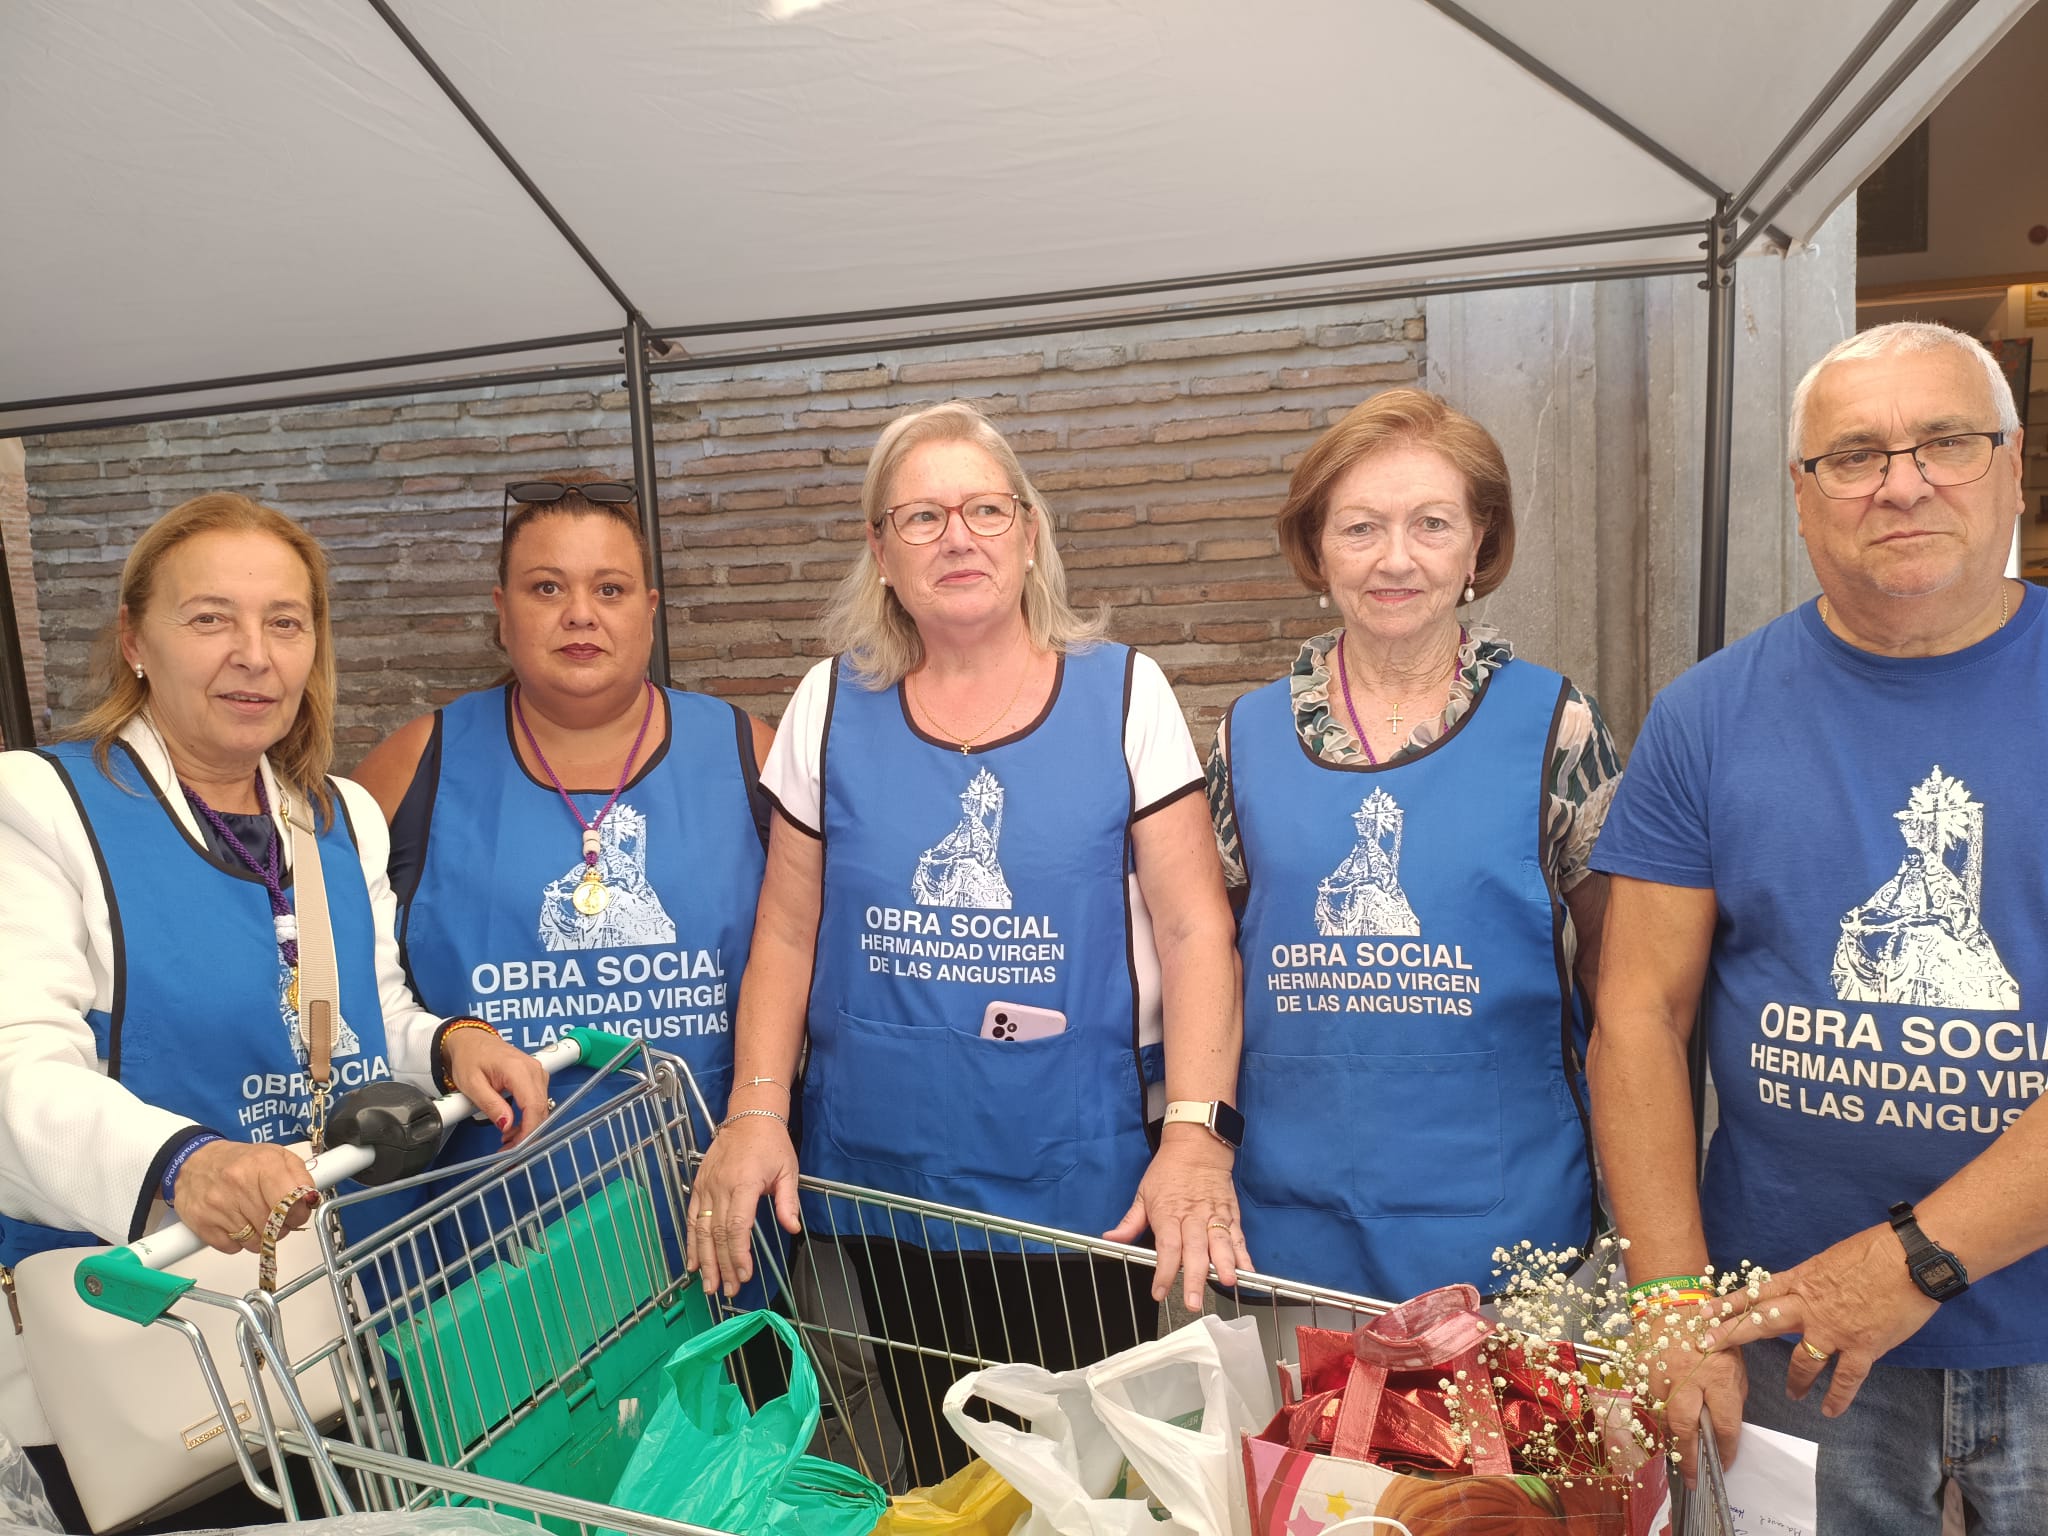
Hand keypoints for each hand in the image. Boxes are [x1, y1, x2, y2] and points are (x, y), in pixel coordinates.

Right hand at [173, 1140, 319, 1252]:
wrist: (195, 1161)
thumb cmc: (240, 1161)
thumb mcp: (277, 1156)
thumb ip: (300, 1177)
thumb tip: (310, 1201)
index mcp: (262, 1164)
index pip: (292, 1203)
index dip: (299, 1213)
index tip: (297, 1212)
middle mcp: (238, 1184)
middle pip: (274, 1226)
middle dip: (280, 1227)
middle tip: (275, 1216)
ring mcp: (218, 1205)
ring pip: (255, 1242)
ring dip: (260, 1236)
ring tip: (253, 1218)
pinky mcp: (202, 1223)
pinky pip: (232, 1248)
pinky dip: (238, 1241)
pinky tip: (235, 1223)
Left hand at [444, 1028, 550, 1147]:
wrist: (471, 1041)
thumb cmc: (469, 1058)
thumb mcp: (472, 1084)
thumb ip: (490, 1104)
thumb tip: (506, 1124)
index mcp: (518, 1069)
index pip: (533, 1105)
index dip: (528, 1130)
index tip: (516, 1147)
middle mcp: (534, 1070)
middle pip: (540, 1110)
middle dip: (527, 1134)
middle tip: (507, 1151)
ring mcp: (538, 1073)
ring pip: (541, 1109)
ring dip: (527, 1128)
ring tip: (506, 1141)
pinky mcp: (536, 1078)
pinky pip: (538, 1102)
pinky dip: (527, 1118)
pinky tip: (512, 1127)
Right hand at [686, 1115, 800, 1297]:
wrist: (749, 1117)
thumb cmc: (771, 1144)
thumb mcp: (788, 1170)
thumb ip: (787, 1202)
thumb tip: (793, 1228)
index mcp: (744, 1184)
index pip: (736, 1227)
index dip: (738, 1254)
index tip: (744, 1275)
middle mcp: (721, 1187)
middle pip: (717, 1234)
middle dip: (722, 1265)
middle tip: (728, 1290)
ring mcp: (706, 1187)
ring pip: (700, 1230)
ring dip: (704, 1260)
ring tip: (708, 1285)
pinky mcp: (699, 1186)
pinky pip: (691, 1218)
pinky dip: (691, 1242)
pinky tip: (692, 1262)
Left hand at [1104, 1127, 1249, 1309]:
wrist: (1197, 1145)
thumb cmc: (1169, 1170)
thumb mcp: (1143, 1193)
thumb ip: (1130, 1222)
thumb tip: (1110, 1238)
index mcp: (1168, 1213)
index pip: (1167, 1247)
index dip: (1164, 1272)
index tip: (1159, 1291)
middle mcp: (1193, 1217)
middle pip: (1194, 1250)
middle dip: (1195, 1277)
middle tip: (1194, 1301)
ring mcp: (1214, 1216)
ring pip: (1220, 1244)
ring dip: (1225, 1265)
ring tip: (1227, 1282)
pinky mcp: (1230, 1214)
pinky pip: (1238, 1238)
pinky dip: (1244, 1256)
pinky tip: (1248, 1272)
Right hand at [1637, 1298, 1746, 1488]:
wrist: (1673, 1304)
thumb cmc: (1711, 1334)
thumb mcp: (1734, 1362)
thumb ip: (1731, 1395)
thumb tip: (1724, 1426)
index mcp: (1718, 1376)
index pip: (1724, 1425)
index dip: (1726, 1450)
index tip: (1724, 1464)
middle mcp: (1687, 1378)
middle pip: (1684, 1428)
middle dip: (1688, 1457)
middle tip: (1692, 1478)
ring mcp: (1658, 1374)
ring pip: (1660, 1419)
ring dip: (1669, 1439)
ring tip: (1677, 1453)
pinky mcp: (1638, 1370)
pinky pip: (1644, 1402)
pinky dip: (1652, 1415)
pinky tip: (1659, 1421)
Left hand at [1704, 1223, 1937, 1418]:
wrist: (1910, 1259)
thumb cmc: (1875, 1251)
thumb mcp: (1832, 1260)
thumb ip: (1814, 1279)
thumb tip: (1806, 1289)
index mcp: (1802, 1281)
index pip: (1756, 1294)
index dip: (1728, 1304)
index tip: (1703, 1312)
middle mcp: (1809, 1308)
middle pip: (1762, 1323)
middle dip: (1733, 1335)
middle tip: (1708, 1347)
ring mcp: (1834, 1331)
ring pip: (1802, 1361)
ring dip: (1795, 1380)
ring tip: (1792, 1394)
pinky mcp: (1862, 1348)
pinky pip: (1844, 1379)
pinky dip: (1837, 1397)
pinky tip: (1829, 1411)